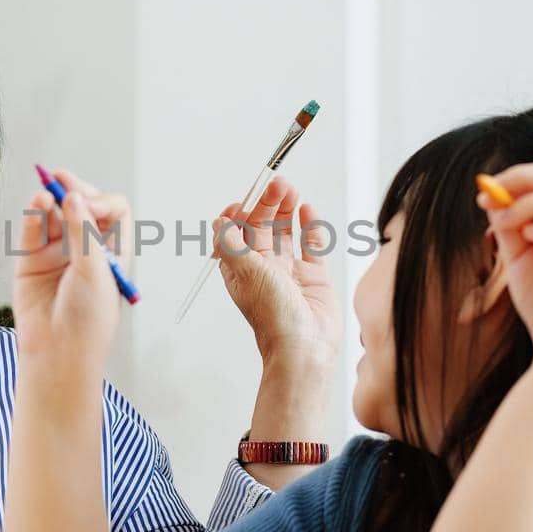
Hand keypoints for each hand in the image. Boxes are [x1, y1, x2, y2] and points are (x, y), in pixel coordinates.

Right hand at [12, 169, 131, 373]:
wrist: (58, 353)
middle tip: (61, 180)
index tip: (88, 205)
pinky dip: (34, 217)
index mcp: (113, 251)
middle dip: (74, 191)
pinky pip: (32, 232)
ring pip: (54, 216)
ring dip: (50, 202)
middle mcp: (86, 248)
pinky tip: (36, 206)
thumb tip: (75, 196)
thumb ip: (82, 232)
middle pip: (82, 206)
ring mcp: (58, 253)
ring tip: (44, 197)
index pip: (113, 211)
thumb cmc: (88, 319)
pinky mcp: (32, 261)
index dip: (101, 202)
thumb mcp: (94, 270)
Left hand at [212, 177, 340, 368]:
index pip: (236, 232)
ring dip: (287, 210)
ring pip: (287, 232)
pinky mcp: (314, 277)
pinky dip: (310, 227)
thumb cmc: (273, 317)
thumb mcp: (245, 273)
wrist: (304, 347)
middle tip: (277, 184)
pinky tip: (307, 210)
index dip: (240, 213)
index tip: (245, 200)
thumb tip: (218, 222)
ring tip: (290, 190)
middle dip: (268, 204)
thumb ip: (232, 244)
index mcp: (241, 269)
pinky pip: (312, 246)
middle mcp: (264, 268)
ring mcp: (290, 272)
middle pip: (263, 226)